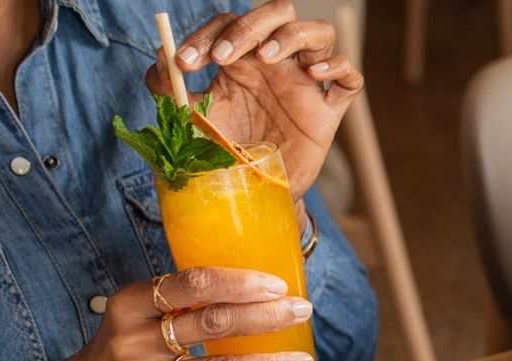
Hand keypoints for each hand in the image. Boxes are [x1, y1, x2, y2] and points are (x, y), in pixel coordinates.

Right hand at [33, 268, 315, 360]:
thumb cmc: (129, 342)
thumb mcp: (138, 310)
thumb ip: (182, 297)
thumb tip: (256, 281)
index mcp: (131, 303)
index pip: (190, 284)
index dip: (238, 283)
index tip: (277, 284)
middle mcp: (136, 340)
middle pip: (213, 323)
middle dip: (265, 316)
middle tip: (301, 309)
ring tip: (303, 358)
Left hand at [150, 0, 362, 197]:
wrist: (252, 192)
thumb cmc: (225, 152)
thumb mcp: (191, 118)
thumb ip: (170, 88)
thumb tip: (160, 57)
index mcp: (244, 59)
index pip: (232, 23)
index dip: (208, 33)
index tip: (186, 63)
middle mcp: (278, 64)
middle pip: (278, 13)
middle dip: (248, 26)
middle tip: (222, 58)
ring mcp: (306, 84)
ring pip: (319, 32)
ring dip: (290, 35)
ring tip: (266, 57)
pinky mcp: (329, 112)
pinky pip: (350, 78)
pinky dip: (337, 68)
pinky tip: (314, 76)